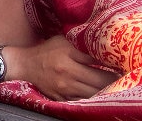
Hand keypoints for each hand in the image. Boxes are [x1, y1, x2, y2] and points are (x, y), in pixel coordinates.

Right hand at [3, 36, 120, 100]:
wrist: (24, 65)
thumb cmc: (45, 50)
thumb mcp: (62, 41)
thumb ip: (80, 43)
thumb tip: (102, 44)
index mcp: (68, 57)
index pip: (97, 62)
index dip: (110, 63)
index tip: (116, 62)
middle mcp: (67, 74)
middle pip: (100, 81)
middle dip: (111, 79)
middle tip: (116, 75)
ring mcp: (64, 89)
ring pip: (94, 93)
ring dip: (103, 89)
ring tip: (106, 83)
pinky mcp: (62, 98)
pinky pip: (82, 100)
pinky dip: (91, 96)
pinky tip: (93, 90)